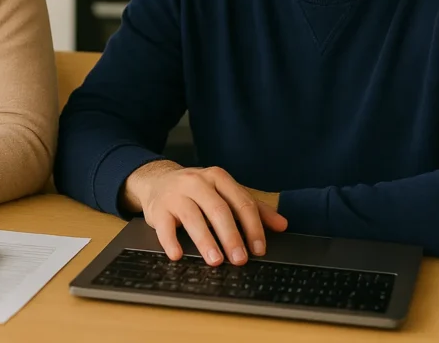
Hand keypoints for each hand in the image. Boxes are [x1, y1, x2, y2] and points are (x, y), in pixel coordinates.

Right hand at [123, 161, 287, 266]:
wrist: (157, 180)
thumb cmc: (196, 191)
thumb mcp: (223, 192)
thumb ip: (252, 207)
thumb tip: (281, 224)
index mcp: (218, 177)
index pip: (241, 202)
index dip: (252, 227)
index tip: (259, 249)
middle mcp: (197, 182)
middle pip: (218, 209)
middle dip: (231, 236)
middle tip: (240, 259)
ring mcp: (175, 194)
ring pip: (193, 217)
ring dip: (205, 241)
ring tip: (215, 260)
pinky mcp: (158, 208)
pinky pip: (164, 226)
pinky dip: (170, 241)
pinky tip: (178, 254)